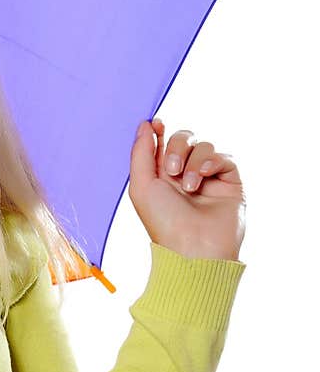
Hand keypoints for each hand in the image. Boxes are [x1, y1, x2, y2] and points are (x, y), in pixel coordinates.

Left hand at [128, 119, 245, 260]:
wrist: (195, 248)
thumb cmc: (164, 222)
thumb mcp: (141, 186)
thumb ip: (141, 153)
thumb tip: (145, 125)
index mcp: (162, 176)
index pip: (163, 143)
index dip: (159, 131)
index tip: (155, 123)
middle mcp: (186, 175)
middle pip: (185, 139)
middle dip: (177, 146)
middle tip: (172, 169)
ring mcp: (209, 178)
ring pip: (204, 146)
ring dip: (193, 161)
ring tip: (189, 186)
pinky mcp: (230, 182)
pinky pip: (224, 157)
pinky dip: (211, 162)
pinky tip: (204, 178)